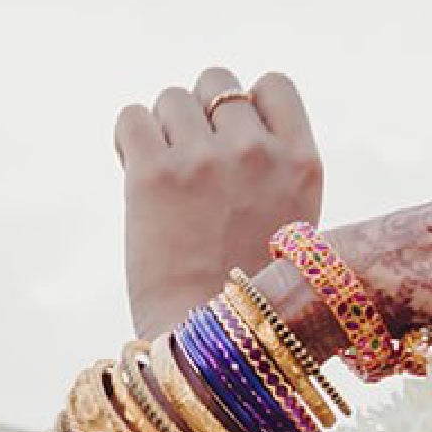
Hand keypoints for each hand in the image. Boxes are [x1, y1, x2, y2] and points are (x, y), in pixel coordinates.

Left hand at [117, 68, 322, 336]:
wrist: (213, 350)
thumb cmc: (251, 301)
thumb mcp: (292, 227)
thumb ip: (272, 173)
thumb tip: (233, 131)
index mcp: (302, 163)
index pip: (273, 84)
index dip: (245, 106)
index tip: (230, 141)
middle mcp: (257, 151)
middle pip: (216, 82)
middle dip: (199, 113)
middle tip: (189, 162)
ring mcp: (205, 159)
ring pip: (171, 97)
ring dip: (162, 129)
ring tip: (163, 178)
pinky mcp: (154, 174)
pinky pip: (131, 117)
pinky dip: (129, 138)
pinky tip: (135, 171)